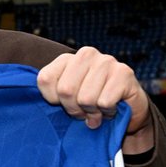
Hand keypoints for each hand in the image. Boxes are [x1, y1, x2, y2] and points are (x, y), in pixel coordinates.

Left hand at [37, 47, 153, 151]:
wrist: (127, 111)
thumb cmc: (92, 105)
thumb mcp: (67, 100)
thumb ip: (52, 96)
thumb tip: (38, 104)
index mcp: (67, 58)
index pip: (45, 79)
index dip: (53, 100)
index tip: (64, 104)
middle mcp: (86, 54)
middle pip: (65, 90)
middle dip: (74, 109)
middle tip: (84, 112)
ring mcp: (106, 61)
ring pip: (86, 98)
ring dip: (92, 112)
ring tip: (99, 109)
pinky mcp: (124, 72)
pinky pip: (104, 102)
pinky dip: (108, 112)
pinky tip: (113, 107)